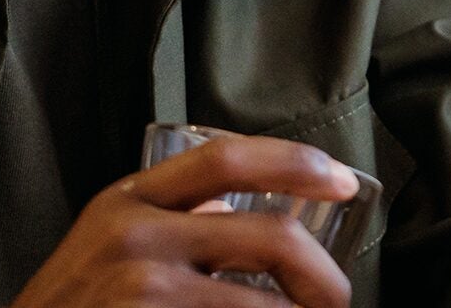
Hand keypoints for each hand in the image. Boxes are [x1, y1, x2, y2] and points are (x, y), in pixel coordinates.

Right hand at [10, 134, 359, 306]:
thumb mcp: (107, 245)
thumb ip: (170, 222)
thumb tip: (242, 215)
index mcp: (129, 199)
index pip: (227, 158)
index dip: (297, 164)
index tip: (342, 181)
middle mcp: (134, 233)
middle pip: (269, 236)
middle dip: (323, 275)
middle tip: (337, 299)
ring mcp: (140, 286)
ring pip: (264, 305)